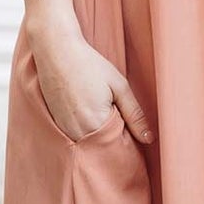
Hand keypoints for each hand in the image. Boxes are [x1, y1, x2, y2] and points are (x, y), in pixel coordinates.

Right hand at [30, 27, 152, 144]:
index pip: (118, 150)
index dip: (129, 145)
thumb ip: (135, 114)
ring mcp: (64, 131)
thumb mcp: (118, 86)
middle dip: (114, 143)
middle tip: (119, 120)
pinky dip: (85, 134)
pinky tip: (87, 113)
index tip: (133, 134)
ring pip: (89, 147)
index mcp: (96, 124)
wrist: (55, 51)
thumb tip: (148, 139)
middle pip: (102, 152)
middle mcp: (77, 133)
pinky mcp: (56, 126)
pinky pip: (76, 139)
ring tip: (101, 113)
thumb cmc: (88, 65)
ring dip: (99, 140)